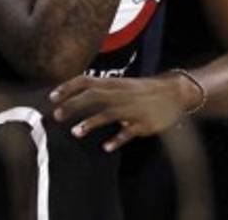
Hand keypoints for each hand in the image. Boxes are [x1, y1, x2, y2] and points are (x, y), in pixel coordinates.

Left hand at [49, 74, 194, 151]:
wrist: (174, 92)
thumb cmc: (143, 91)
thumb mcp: (121, 86)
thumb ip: (101, 91)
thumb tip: (76, 97)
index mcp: (114, 84)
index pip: (86, 81)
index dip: (68, 88)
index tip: (52, 97)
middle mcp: (120, 94)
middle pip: (93, 96)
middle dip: (74, 105)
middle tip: (57, 116)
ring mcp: (132, 108)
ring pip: (109, 113)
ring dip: (91, 122)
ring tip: (75, 132)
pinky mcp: (144, 123)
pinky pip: (129, 131)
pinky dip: (117, 139)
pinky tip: (106, 147)